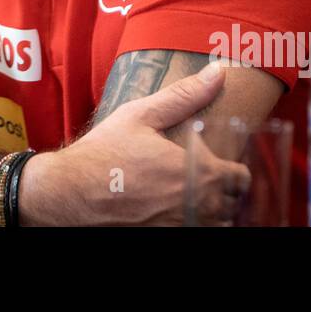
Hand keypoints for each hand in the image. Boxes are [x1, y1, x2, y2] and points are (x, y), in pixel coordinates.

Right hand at [22, 62, 250, 225]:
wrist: (70, 193)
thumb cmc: (104, 153)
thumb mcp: (141, 115)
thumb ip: (184, 95)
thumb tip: (217, 73)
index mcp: (197, 173)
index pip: (240, 179)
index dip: (235, 169)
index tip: (223, 161)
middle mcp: (195, 206)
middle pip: (232, 206)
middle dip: (224, 190)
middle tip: (206, 176)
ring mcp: (180, 227)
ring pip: (216, 224)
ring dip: (212, 211)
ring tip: (192, 194)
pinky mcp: (163, 238)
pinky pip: (194, 233)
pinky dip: (192, 222)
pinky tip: (174, 208)